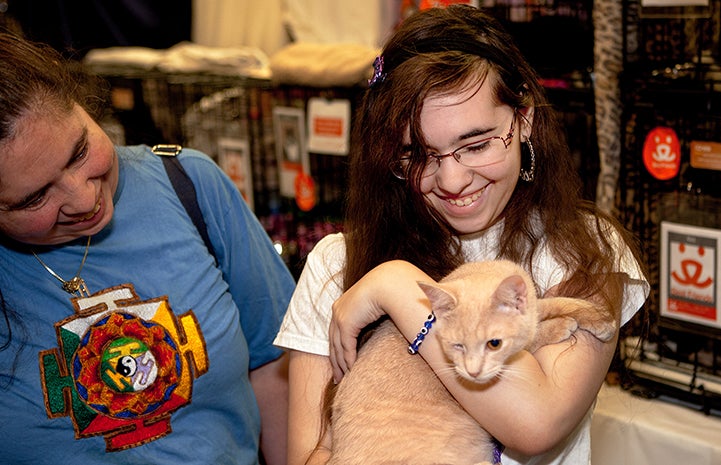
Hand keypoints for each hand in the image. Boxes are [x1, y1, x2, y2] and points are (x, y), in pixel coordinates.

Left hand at [328, 268, 387, 382]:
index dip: (336, 349)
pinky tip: (352, 370)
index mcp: (341, 305)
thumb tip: (375, 324)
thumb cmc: (386, 291)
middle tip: (338, 377)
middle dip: (335, 361)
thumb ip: (369, 316)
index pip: (335, 332)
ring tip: (344, 378)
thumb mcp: (373, 305)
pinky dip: (348, 360)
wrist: (388, 283)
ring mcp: (340, 317)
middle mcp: (337, 311)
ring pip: (337, 347)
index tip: (338, 363)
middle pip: (332, 342)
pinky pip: (346, 347)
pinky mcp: (346, 323)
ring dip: (341, 364)